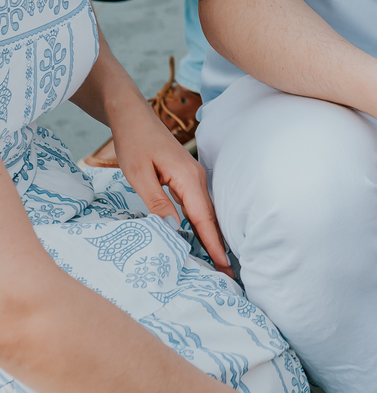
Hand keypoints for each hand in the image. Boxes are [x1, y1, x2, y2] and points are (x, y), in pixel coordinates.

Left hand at [110, 109, 231, 272]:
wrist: (133, 116)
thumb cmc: (134, 143)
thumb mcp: (139, 176)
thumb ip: (158, 203)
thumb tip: (175, 230)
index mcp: (188, 178)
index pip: (204, 218)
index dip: (214, 244)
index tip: (225, 267)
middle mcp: (197, 178)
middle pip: (211, 218)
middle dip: (219, 246)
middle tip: (227, 275)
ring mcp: (194, 177)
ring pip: (206, 212)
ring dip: (212, 237)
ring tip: (219, 263)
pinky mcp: (187, 178)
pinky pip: (199, 205)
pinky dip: (204, 224)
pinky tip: (204, 237)